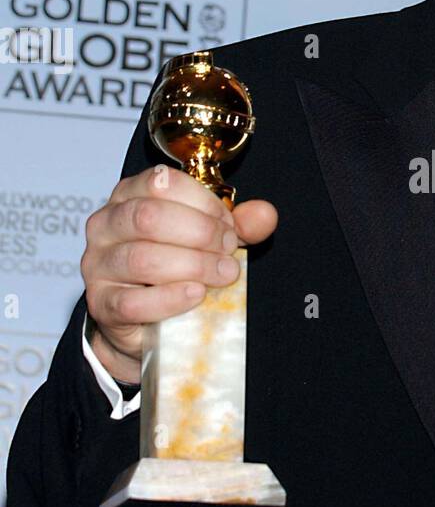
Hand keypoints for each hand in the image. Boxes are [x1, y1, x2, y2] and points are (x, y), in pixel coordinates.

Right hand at [81, 165, 277, 383]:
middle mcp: (106, 225)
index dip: (203, 203)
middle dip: (200, 233)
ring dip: (192, 266)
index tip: (228, 225)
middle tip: (227, 252)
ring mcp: (98, 266)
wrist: (147, 322)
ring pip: (142, 258)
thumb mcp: (208, 239)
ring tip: (221, 275)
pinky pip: (133, 302)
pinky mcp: (102, 305)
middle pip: (149, 217)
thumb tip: (265, 215)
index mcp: (129, 196)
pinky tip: (196, 295)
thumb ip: (236, 224)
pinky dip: (171, 298)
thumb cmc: (174, 269)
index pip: (162, 183)